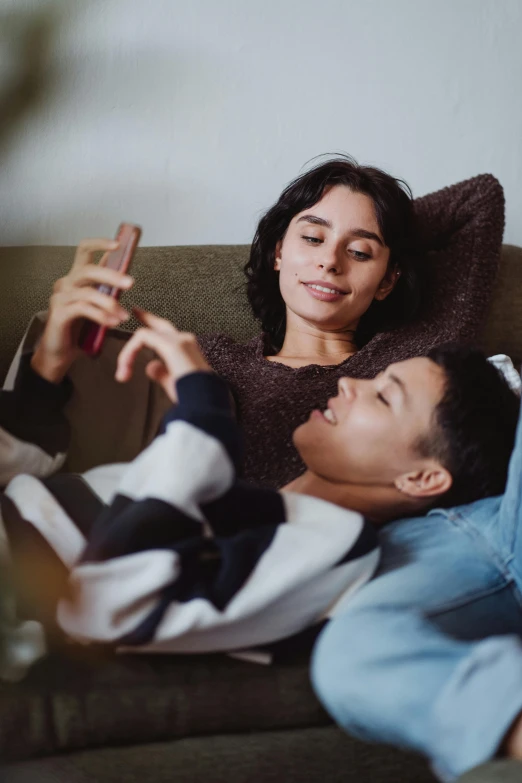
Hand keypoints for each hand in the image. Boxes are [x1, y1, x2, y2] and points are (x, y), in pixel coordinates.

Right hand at [31, 238, 133, 382]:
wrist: (62, 352)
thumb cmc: (80, 328)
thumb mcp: (97, 305)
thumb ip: (107, 291)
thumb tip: (125, 278)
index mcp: (76, 278)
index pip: (84, 250)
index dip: (99, 244)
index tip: (118, 244)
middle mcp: (66, 283)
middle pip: (88, 270)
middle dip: (111, 275)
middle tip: (130, 283)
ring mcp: (60, 298)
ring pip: (88, 292)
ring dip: (110, 303)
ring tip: (123, 316)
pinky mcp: (59, 313)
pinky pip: (83, 309)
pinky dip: (101, 315)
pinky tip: (112, 323)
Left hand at [115, 308, 210, 402]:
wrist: (203, 400)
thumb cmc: (192, 396)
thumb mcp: (173, 382)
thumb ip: (161, 372)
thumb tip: (151, 366)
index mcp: (188, 350)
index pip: (168, 335)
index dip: (154, 328)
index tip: (144, 326)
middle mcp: (185, 340)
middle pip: (160, 325)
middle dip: (145, 317)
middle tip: (135, 310)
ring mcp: (179, 340)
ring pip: (145, 335)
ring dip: (129, 353)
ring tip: (123, 371)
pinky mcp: (170, 344)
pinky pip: (142, 338)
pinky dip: (130, 352)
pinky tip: (125, 365)